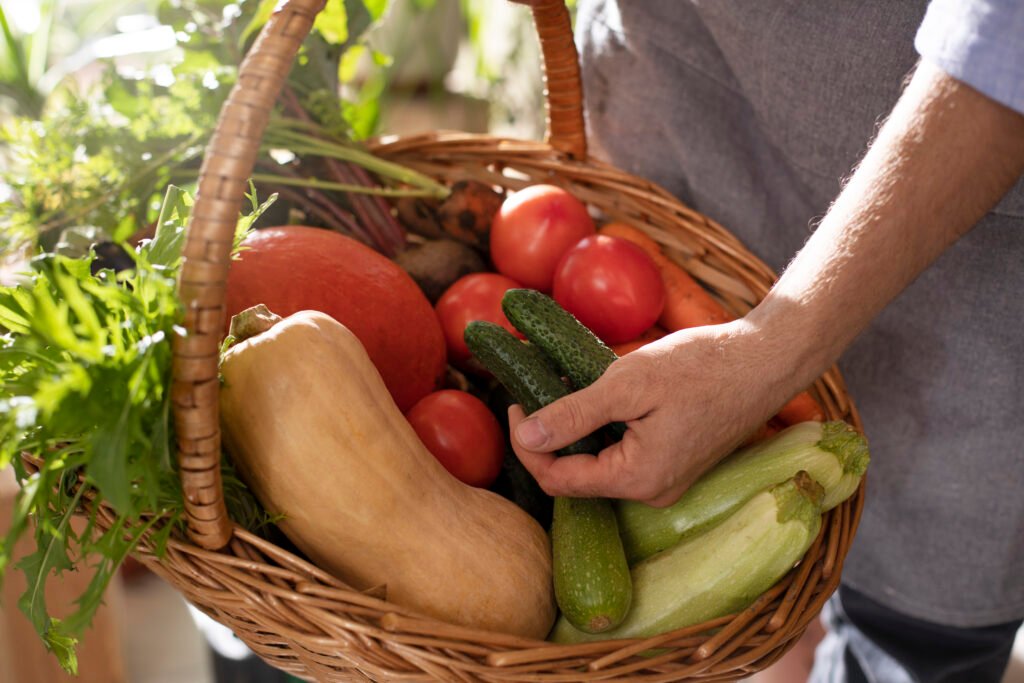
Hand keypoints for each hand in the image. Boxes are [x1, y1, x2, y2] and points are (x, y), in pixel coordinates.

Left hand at [509, 319, 786, 506]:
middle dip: (550, 438)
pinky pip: (624, 456)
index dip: (527, 444)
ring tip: (567, 388)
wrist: (766, 360)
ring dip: (576, 431)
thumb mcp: (627, 384)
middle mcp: (651, 492)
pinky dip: (603, 430)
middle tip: (536, 392)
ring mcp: (666, 481)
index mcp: (637, 480)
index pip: (557, 480)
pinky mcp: (676, 463)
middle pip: (576, 477)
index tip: (517, 402)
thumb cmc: (702, 367)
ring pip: (599, 465)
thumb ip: (573, 415)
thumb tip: (526, 436)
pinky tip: (600, 396)